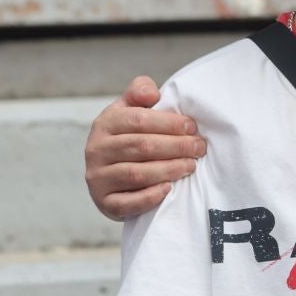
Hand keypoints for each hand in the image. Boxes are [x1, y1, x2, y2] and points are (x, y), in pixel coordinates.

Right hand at [84, 76, 206, 220]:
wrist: (110, 174)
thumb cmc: (128, 137)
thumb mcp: (129, 109)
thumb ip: (139, 92)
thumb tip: (152, 94)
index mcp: (104, 124)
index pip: (137, 120)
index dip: (168, 123)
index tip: (192, 127)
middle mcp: (96, 150)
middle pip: (141, 147)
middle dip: (175, 146)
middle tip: (199, 148)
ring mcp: (97, 178)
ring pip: (136, 174)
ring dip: (168, 169)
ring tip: (190, 166)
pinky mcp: (103, 202)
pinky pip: (127, 203)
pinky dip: (150, 197)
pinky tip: (168, 189)